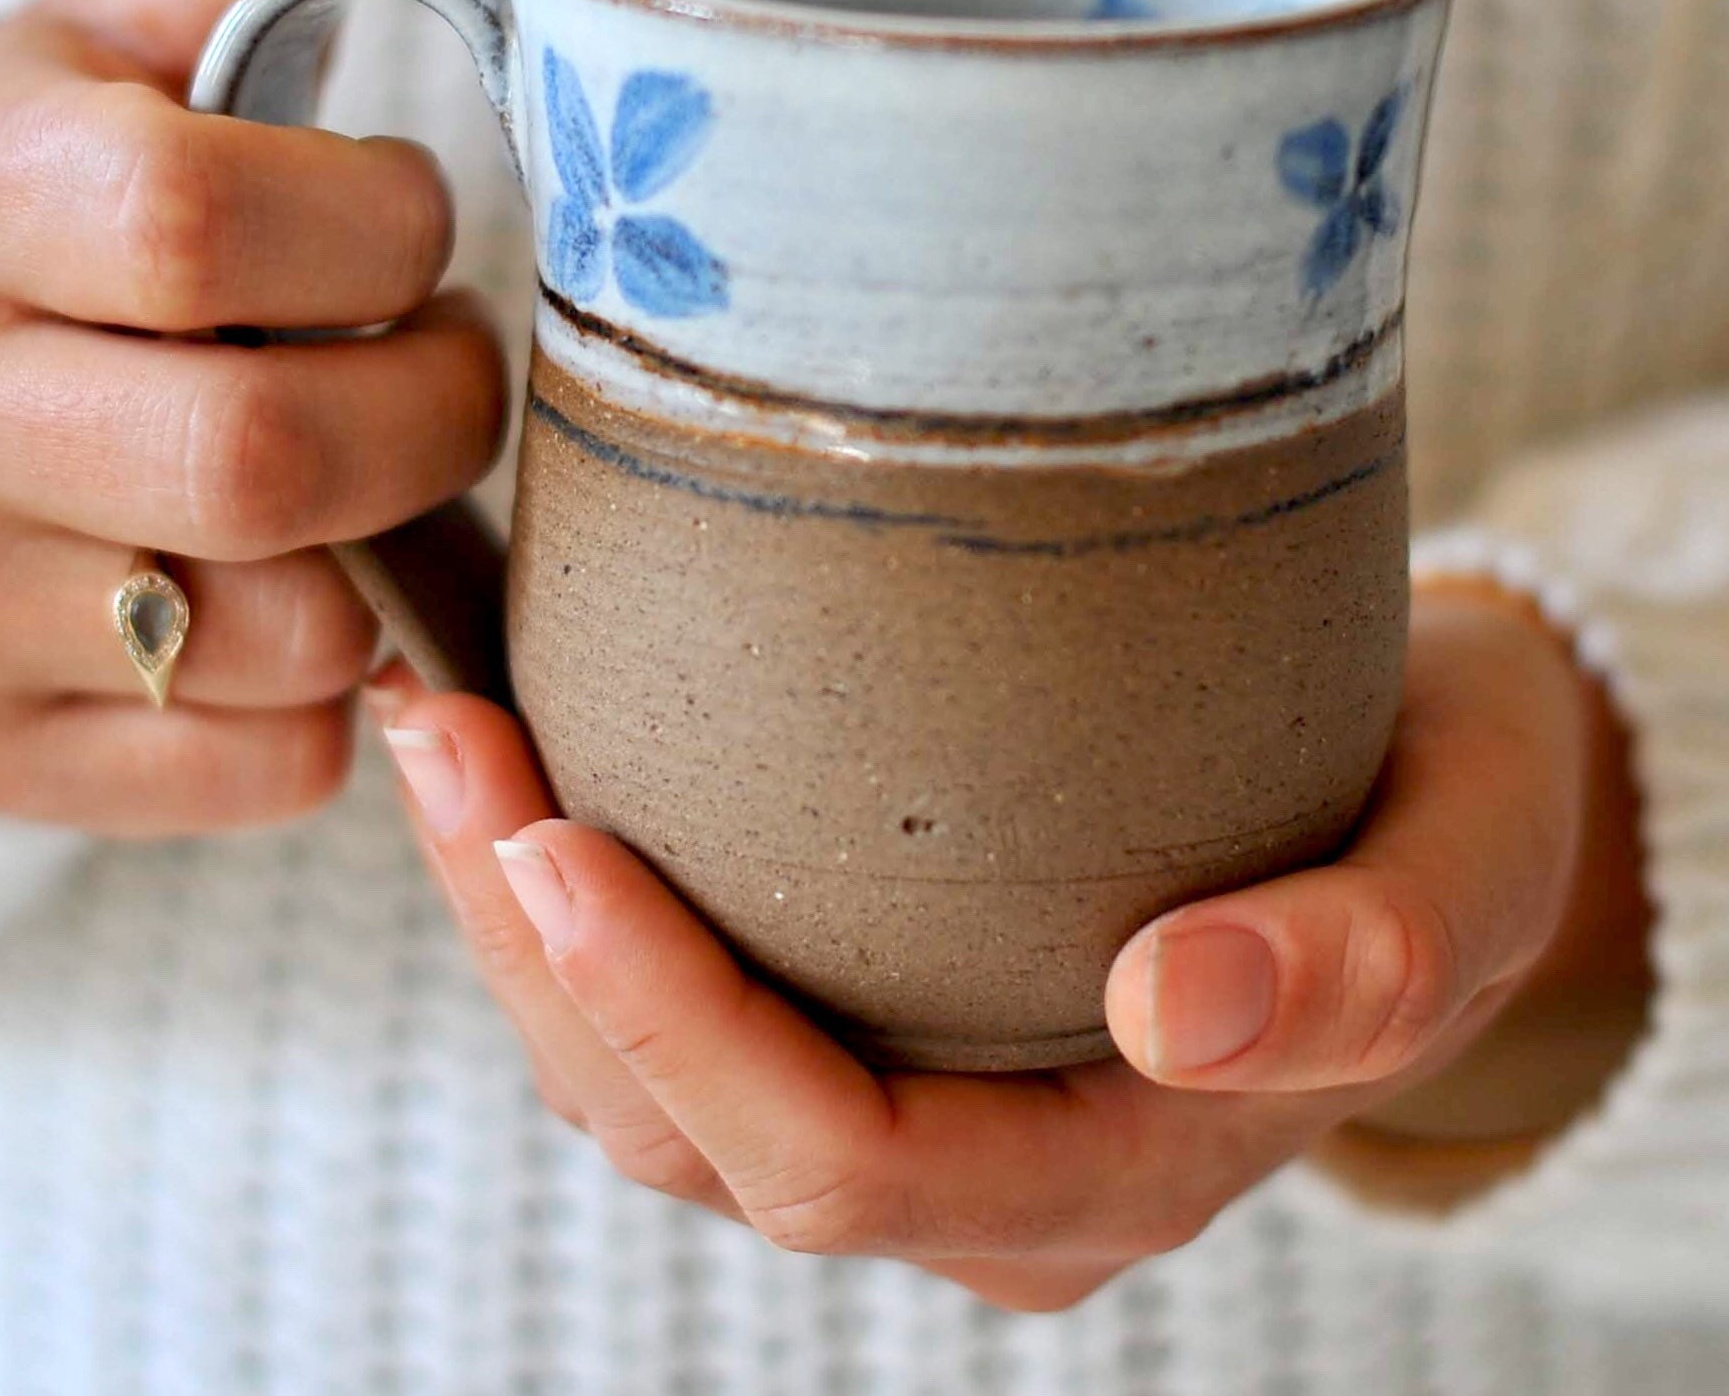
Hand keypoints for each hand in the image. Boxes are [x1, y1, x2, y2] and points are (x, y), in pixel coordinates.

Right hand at [0, 0, 509, 833]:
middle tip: (435, 366)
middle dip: (431, 417)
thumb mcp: (156, 26)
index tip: (404, 227)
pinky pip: (264, 762)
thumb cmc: (69, 201)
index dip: (383, 235)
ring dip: (385, 556)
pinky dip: (333, 688)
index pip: (214, 228)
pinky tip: (293, 592)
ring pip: (284, 635)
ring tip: (357, 475)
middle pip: (268, 461)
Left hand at [372, 579, 1649, 1310]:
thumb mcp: (1459, 867)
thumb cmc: (1448, 816)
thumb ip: (1361, 960)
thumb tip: (1180, 1010)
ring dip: (516, 924)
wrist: (1435, 798)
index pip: (845, 1160)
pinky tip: (523, 748)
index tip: (555, 845)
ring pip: (654, 1086)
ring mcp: (917, 1098)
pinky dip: (576, 896)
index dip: (678, 1025)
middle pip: (697, 1135)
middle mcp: (983, 1170)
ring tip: (437, 726)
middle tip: (442, 736)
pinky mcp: (877, 1006)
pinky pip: (685, 999)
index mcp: (1108, 1168)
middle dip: (535, 956)